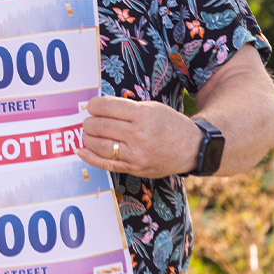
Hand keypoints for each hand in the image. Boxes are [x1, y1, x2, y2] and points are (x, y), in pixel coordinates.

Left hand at [78, 96, 200, 178]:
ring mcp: (136, 154)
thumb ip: (126, 107)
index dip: (93, 105)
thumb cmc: (169, 124)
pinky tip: (81, 150)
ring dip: (87, 137)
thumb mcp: (152, 108)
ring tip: (87, 133)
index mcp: (143, 115)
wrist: (191, 148)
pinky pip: (105, 164)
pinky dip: (89, 157)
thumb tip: (97, 108)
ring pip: (99, 145)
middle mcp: (138, 135)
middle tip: (89, 120)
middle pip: (100, 126)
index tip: (91, 106)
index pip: (107, 107)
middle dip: (89, 122)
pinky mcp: (134, 168)